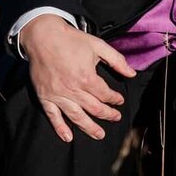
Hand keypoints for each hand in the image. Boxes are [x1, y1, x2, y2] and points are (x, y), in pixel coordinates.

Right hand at [21, 14, 135, 141]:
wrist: (43, 37)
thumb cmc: (72, 40)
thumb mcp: (98, 46)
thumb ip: (117, 60)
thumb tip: (132, 74)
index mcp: (86, 77)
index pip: (105, 95)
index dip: (115, 99)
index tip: (119, 100)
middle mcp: (73, 90)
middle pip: (94, 108)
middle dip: (107, 114)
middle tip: (116, 118)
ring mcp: (58, 95)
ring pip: (76, 116)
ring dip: (89, 128)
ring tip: (99, 135)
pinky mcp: (45, 97)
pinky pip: (53, 116)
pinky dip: (60, 128)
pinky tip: (68, 138)